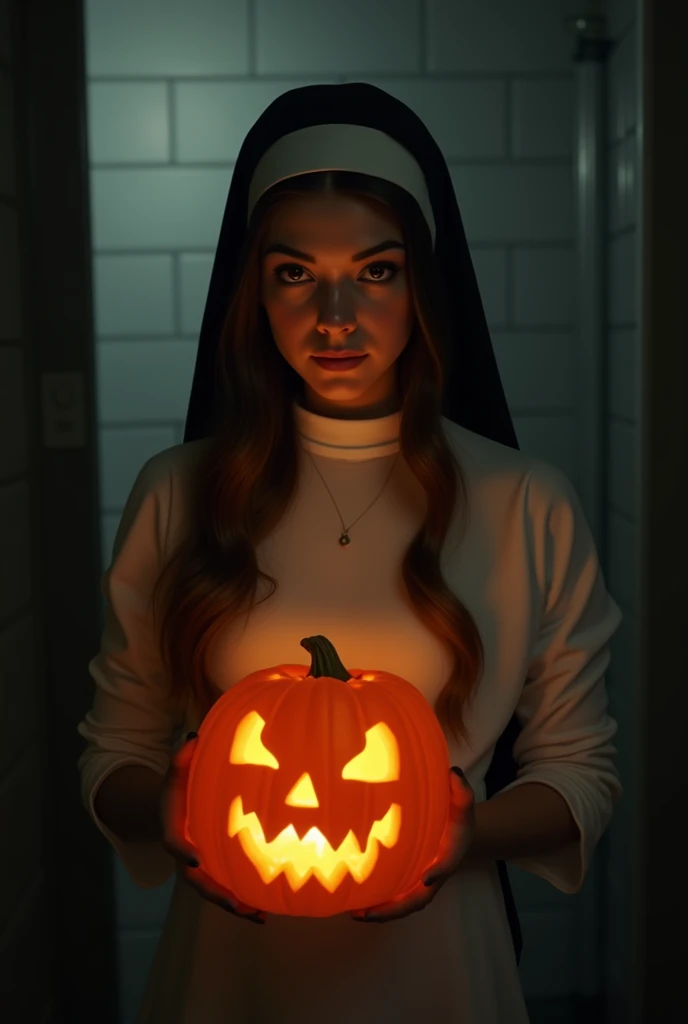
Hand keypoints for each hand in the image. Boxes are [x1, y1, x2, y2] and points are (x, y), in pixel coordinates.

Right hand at [160, 731, 265, 924]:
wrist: (169, 811)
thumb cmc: (178, 788)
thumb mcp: (176, 769)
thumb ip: (182, 756)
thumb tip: (194, 737)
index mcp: (172, 828)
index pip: (173, 843)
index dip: (183, 852)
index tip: (197, 859)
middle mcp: (184, 854)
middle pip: (194, 880)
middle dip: (214, 892)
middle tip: (234, 901)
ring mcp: (199, 867)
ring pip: (212, 891)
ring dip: (233, 904)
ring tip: (257, 914)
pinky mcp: (213, 871)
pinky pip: (225, 889)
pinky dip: (243, 902)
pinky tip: (265, 912)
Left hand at [351, 766, 474, 923]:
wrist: (457, 832)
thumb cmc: (457, 815)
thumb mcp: (463, 799)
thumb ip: (460, 787)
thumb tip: (453, 773)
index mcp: (451, 853)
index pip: (447, 864)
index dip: (439, 871)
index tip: (427, 877)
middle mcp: (436, 874)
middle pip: (419, 898)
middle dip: (396, 908)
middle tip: (370, 912)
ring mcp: (422, 882)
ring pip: (404, 904)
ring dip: (382, 912)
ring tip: (355, 913)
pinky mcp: (409, 881)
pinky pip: (395, 898)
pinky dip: (377, 905)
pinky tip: (354, 905)